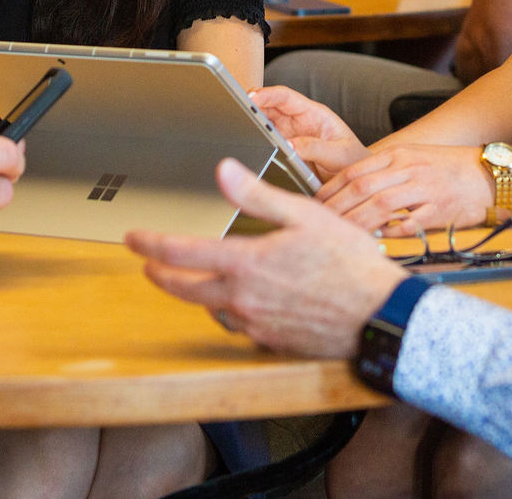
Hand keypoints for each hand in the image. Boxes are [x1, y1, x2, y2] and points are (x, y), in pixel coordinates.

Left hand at [127, 158, 404, 358]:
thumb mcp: (304, 215)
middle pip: (183, 288)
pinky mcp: (271, 341)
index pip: (181, 253)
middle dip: (161, 274)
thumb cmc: (349, 262)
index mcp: (246, 263)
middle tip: (149, 264)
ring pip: (211, 309)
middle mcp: (243, 298)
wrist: (379, 315)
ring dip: (197, 293)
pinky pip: (238, 326)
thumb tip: (223, 171)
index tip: (132, 238)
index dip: (150, 243)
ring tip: (195, 280)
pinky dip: (229, 311)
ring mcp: (256, 324)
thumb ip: (257, 195)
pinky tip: (239, 302)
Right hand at [249, 85, 368, 178]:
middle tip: (235, 113)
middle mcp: (298, 123)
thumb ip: (316, 149)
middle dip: (251, 108)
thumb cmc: (354, 164)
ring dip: (250, 126)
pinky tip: (246, 149)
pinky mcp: (283, 155)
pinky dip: (254, 145)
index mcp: (314, 114)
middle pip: (268, 108)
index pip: (285, 97)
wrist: (356, 186)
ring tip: (237, 130)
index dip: (267, 94)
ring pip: (263, 126)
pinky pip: (265, 146)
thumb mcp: (341, 155)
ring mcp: (289, 138)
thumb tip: (289, 145)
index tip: (251, 97)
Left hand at [319, 143, 493, 234]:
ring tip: (339, 236)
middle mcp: (408, 169)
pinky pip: (409, 224)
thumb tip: (352, 187)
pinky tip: (375, 242)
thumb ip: (384, 170)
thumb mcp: (413, 157)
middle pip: (362, 188)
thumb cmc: (449, 167)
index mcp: (399, 155)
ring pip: (380, 205)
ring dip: (356, 222)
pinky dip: (389, 233)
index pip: (354, 171)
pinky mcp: (439, 210)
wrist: (490, 172)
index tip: (315, 203)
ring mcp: (424, 189)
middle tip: (317, 224)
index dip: (330, 188)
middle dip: (335, 207)